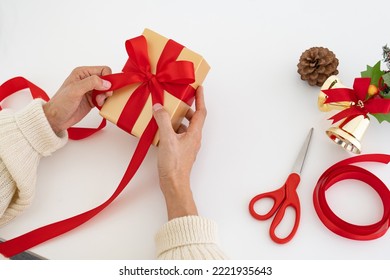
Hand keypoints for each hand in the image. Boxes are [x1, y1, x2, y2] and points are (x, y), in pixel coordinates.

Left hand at [43, 66, 112, 133]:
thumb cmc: (60, 103)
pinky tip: (99, 105)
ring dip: (106, 96)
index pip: (103, 70)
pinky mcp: (93, 100)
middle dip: (107, 89)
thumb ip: (91, 83)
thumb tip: (106, 83)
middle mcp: (87, 80)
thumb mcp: (75, 90)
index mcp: (82, 73)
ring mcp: (91, 90)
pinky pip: (105, 98)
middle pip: (107, 80)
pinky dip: (105, 102)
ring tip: (98, 102)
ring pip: (107, 89)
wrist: (56, 119)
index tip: (105, 88)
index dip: (107, 78)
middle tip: (102, 97)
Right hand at [152, 86, 206, 219]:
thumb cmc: (174, 164)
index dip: (200, 99)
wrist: (174, 184)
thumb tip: (159, 107)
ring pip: (184, 127)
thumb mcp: (167, 139)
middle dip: (186, 108)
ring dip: (177, 119)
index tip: (199, 88)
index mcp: (194, 133)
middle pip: (193, 119)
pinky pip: (177, 135)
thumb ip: (163, 121)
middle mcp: (193, 138)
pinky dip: (171, 129)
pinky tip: (160, 129)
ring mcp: (187, 146)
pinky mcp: (179, 152)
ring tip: (166, 112)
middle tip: (178, 99)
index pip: (201, 112)